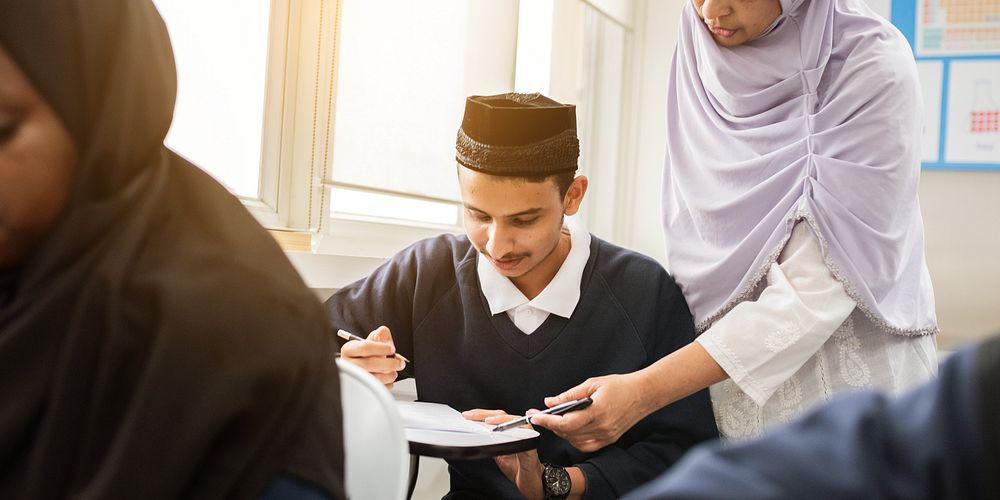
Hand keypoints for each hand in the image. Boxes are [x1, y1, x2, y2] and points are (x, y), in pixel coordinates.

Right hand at [339, 326, 404, 388]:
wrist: (362, 363)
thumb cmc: (367, 352)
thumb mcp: (372, 339)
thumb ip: (381, 334)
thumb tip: (382, 335)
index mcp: (349, 349)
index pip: (365, 347)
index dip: (382, 348)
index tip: (392, 349)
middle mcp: (349, 364)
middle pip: (369, 364)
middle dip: (389, 363)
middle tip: (400, 363)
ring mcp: (353, 378)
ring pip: (373, 378)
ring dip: (389, 375)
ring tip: (394, 371)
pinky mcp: (360, 389)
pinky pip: (376, 389)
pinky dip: (386, 385)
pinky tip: (389, 379)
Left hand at [463, 409, 543, 499]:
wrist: (529, 480)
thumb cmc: (517, 469)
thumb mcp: (497, 454)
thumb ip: (491, 442)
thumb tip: (477, 435)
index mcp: (510, 431)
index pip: (495, 417)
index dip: (481, 414)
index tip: (468, 415)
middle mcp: (518, 429)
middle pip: (501, 414)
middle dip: (483, 413)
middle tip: (469, 415)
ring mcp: (525, 433)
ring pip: (511, 418)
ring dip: (496, 417)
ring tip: (483, 419)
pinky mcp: (530, 440)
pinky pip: (522, 428)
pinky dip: (511, 426)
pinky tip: (500, 427)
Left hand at [530, 372, 653, 451]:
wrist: (643, 394)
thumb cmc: (620, 386)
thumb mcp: (592, 384)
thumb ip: (569, 395)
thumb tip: (550, 402)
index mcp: (597, 411)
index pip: (565, 422)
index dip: (547, 420)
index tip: (534, 416)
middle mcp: (601, 427)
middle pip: (567, 432)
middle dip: (550, 424)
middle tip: (540, 414)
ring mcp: (605, 436)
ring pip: (574, 440)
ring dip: (561, 431)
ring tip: (556, 418)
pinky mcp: (608, 440)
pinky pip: (585, 445)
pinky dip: (574, 438)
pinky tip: (571, 429)